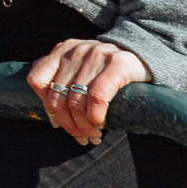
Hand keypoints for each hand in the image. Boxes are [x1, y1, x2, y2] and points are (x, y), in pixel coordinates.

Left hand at [26, 38, 149, 144]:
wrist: (148, 55)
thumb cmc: (109, 71)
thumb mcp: (81, 71)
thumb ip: (62, 85)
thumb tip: (53, 120)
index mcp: (62, 50)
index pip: (37, 80)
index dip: (45, 106)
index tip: (59, 123)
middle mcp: (76, 50)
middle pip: (57, 97)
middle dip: (68, 125)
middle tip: (82, 137)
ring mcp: (96, 54)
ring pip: (76, 101)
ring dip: (83, 127)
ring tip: (93, 135)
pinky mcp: (117, 63)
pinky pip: (97, 96)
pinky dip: (95, 116)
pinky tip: (101, 123)